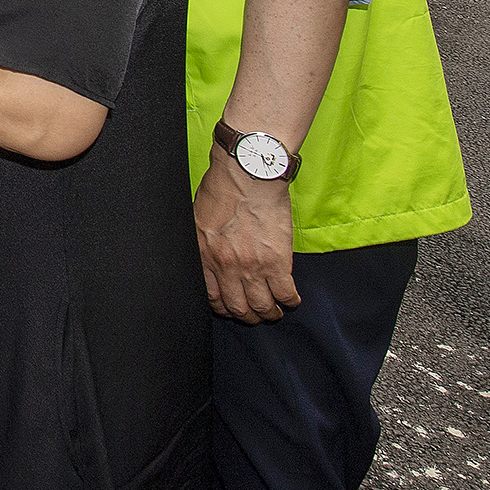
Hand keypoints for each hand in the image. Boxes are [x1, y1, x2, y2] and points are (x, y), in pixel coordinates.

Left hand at [194, 146, 300, 322]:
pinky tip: (291, 299)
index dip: (223, 307)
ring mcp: (252, 266)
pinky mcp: (277, 261)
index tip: (231, 307)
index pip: (212, 297)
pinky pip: (285, 294)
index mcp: (204, 255)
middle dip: (248, 316)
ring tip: (274, 311)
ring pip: (262, 307)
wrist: (248, 173)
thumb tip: (208, 256)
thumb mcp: (198, 218)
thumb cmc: (223, 188)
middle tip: (255, 313)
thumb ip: (204, 243)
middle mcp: (226, 266)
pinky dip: (290, 301)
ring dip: (270, 313)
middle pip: (238, 307)